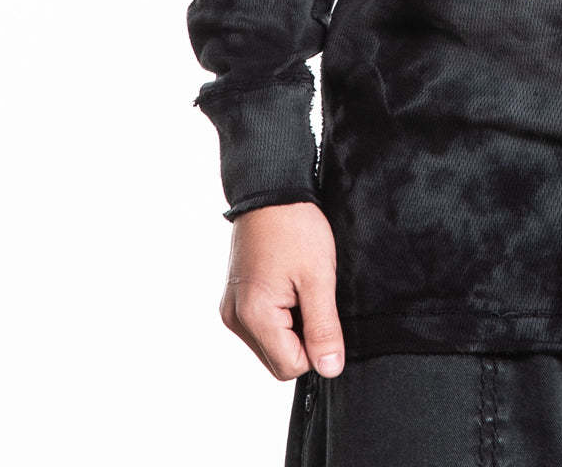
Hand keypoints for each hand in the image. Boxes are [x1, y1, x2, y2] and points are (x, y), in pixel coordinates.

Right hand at [219, 201, 345, 380]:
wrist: (271, 190)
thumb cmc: (296, 227)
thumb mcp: (319, 277)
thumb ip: (323, 328)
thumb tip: (330, 370)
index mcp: (254, 316)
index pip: (290, 367)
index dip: (316, 347)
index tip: (323, 312)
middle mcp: (235, 318)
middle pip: (278, 359)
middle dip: (302, 337)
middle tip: (313, 296)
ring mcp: (231, 309)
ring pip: (270, 344)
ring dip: (291, 325)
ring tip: (299, 286)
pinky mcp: (234, 298)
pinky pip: (261, 325)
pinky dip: (279, 314)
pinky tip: (288, 284)